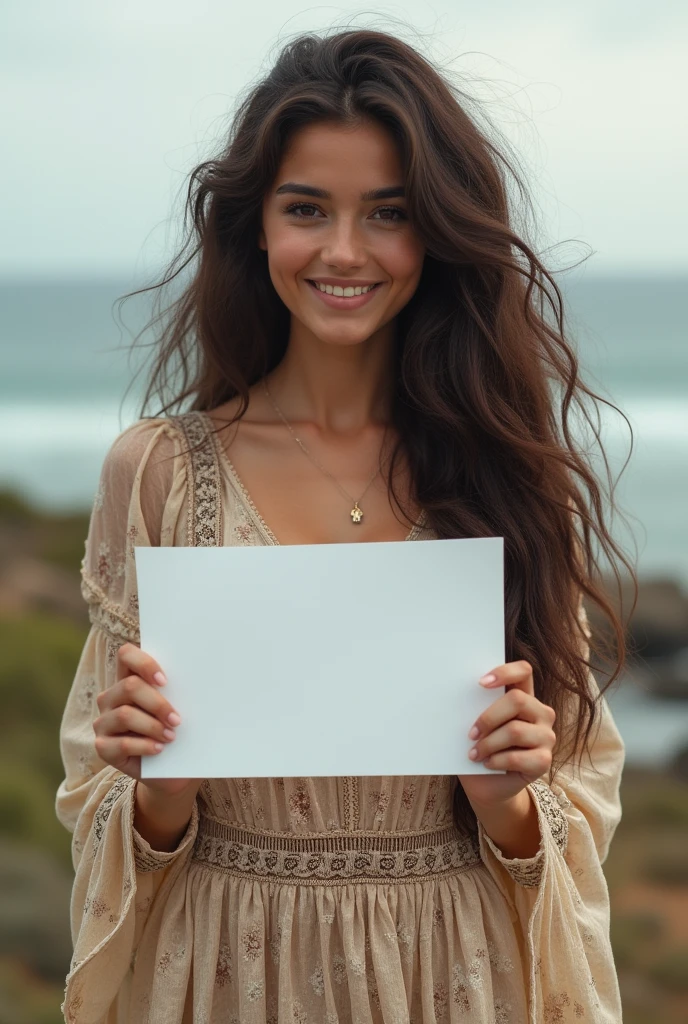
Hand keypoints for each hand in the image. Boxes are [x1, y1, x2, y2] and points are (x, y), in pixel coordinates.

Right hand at [93, 642, 191, 796]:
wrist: (172, 770)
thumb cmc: (178, 732)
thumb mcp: (180, 709)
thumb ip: (180, 692)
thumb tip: (203, 678)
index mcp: (129, 679)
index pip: (126, 655)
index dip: (144, 663)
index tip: (165, 680)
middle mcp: (111, 698)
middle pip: (129, 687)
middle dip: (157, 703)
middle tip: (178, 719)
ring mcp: (103, 722)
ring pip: (124, 715)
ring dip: (153, 726)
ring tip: (172, 736)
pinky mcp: (103, 747)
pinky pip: (121, 743)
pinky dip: (144, 746)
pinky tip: (159, 749)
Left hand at [458, 660, 556, 807]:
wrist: (488, 786)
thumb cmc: (480, 749)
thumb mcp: (477, 726)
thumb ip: (476, 709)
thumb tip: (454, 696)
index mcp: (524, 697)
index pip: (524, 671)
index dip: (505, 672)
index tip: (480, 683)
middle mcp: (540, 713)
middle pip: (517, 700)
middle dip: (488, 717)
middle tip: (470, 733)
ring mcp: (546, 736)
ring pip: (515, 730)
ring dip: (488, 744)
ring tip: (474, 754)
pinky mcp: (544, 761)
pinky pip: (517, 757)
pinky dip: (496, 761)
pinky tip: (487, 764)